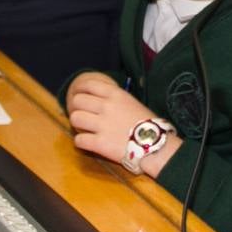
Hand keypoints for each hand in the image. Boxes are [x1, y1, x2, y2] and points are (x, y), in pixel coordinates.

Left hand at [65, 73, 181, 176]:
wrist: (156, 146)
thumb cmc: (147, 125)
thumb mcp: (131, 102)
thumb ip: (114, 98)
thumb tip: (98, 97)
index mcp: (115, 95)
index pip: (89, 85)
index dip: (80, 90)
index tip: (80, 96)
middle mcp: (107, 107)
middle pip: (78, 101)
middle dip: (78, 108)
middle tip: (83, 116)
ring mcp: (102, 125)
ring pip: (75, 118)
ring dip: (77, 125)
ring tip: (85, 129)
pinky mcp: (100, 143)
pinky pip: (79, 140)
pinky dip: (81, 142)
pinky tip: (88, 143)